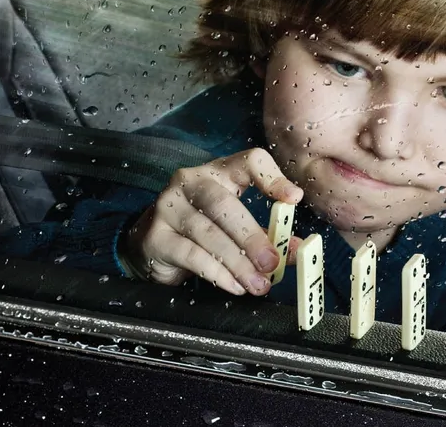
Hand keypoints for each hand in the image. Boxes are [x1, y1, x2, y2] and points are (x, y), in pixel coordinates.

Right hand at [122, 147, 303, 293]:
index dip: (273, 177)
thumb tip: (296, 250)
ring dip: (237, 263)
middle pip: (224, 204)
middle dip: (252, 236)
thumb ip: (266, 234)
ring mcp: (169, 207)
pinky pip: (191, 254)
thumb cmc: (201, 227)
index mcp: (219, 171)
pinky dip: (216, 272)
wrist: (149, 241)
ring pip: (208, 233)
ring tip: (257, 282)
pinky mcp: (156, 236)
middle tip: (272, 262)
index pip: (249, 161)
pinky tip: (233, 285)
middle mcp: (191, 182)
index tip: (293, 199)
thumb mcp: (236, 225)